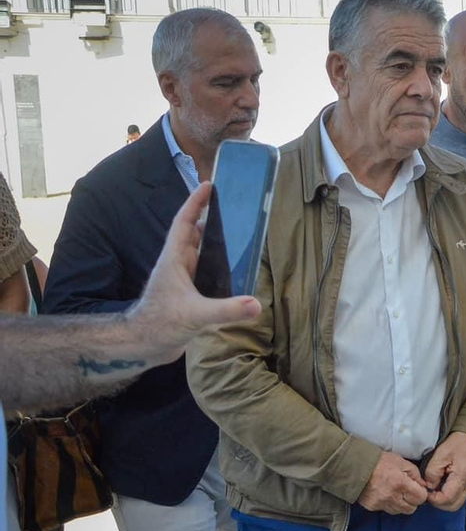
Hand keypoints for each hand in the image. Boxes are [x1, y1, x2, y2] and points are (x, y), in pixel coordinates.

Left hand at [131, 183, 262, 363]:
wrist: (143, 345)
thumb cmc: (159, 324)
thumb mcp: (195, 316)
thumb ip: (226, 310)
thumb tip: (257, 305)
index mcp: (174, 260)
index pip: (185, 224)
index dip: (195, 203)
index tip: (208, 185)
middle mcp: (178, 265)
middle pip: (195, 234)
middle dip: (210, 218)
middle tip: (232, 206)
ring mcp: (183, 280)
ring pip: (201, 253)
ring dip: (216, 242)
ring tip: (239, 233)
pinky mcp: (190, 295)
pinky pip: (207, 272)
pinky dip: (220, 265)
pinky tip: (235, 269)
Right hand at [359, 451, 430, 514]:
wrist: (355, 465)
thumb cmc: (380, 461)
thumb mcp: (401, 462)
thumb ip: (415, 474)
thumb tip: (423, 485)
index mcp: (401, 483)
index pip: (420, 498)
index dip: (421, 493)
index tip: (417, 488)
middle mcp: (392, 496)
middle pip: (412, 508)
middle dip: (412, 500)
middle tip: (407, 491)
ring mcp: (381, 503)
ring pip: (400, 511)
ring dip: (402, 504)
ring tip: (396, 492)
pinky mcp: (372, 507)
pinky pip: (387, 510)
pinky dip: (390, 504)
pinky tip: (386, 494)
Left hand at [424, 431, 465, 511]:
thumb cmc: (458, 443)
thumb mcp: (440, 454)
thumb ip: (432, 472)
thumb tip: (429, 486)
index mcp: (461, 477)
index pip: (446, 499)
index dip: (433, 499)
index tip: (426, 492)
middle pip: (453, 506)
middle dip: (439, 503)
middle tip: (430, 493)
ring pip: (457, 503)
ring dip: (444, 500)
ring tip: (436, 489)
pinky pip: (460, 496)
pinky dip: (450, 496)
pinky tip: (443, 486)